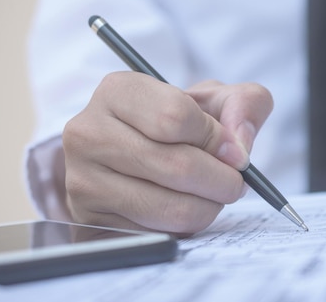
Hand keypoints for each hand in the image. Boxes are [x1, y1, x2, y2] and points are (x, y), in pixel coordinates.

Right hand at [62, 72, 272, 234]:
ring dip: (208, 207)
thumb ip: (244, 103)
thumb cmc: (177, 123)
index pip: (176, 117)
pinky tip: (181, 209)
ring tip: (211, 196)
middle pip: (178, 166)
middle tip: (233, 183)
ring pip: (171, 208)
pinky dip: (183, 229)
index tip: (233, 151)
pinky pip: (156, 236)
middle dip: (222, 181)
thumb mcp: (214, 99)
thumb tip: (240, 146)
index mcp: (117, 91)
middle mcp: (88, 132)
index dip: (217, 139)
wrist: (132, 154)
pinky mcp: (87, 222)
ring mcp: (81, 180)